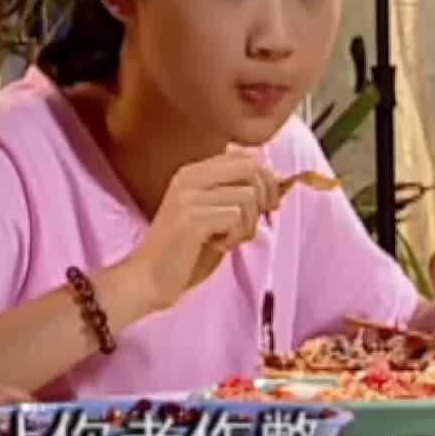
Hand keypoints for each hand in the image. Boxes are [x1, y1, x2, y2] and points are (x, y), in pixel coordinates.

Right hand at [122, 145, 279, 310]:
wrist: (147, 280)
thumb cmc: (185, 253)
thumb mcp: (217, 218)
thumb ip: (243, 197)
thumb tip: (286, 182)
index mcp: (193, 173)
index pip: (244, 155)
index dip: (266, 179)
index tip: (267, 207)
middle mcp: (189, 177)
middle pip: (250, 166)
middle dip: (266, 195)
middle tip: (252, 223)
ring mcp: (189, 196)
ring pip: (248, 195)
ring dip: (249, 224)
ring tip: (229, 240)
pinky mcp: (191, 217)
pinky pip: (237, 216)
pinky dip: (237, 236)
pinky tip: (219, 247)